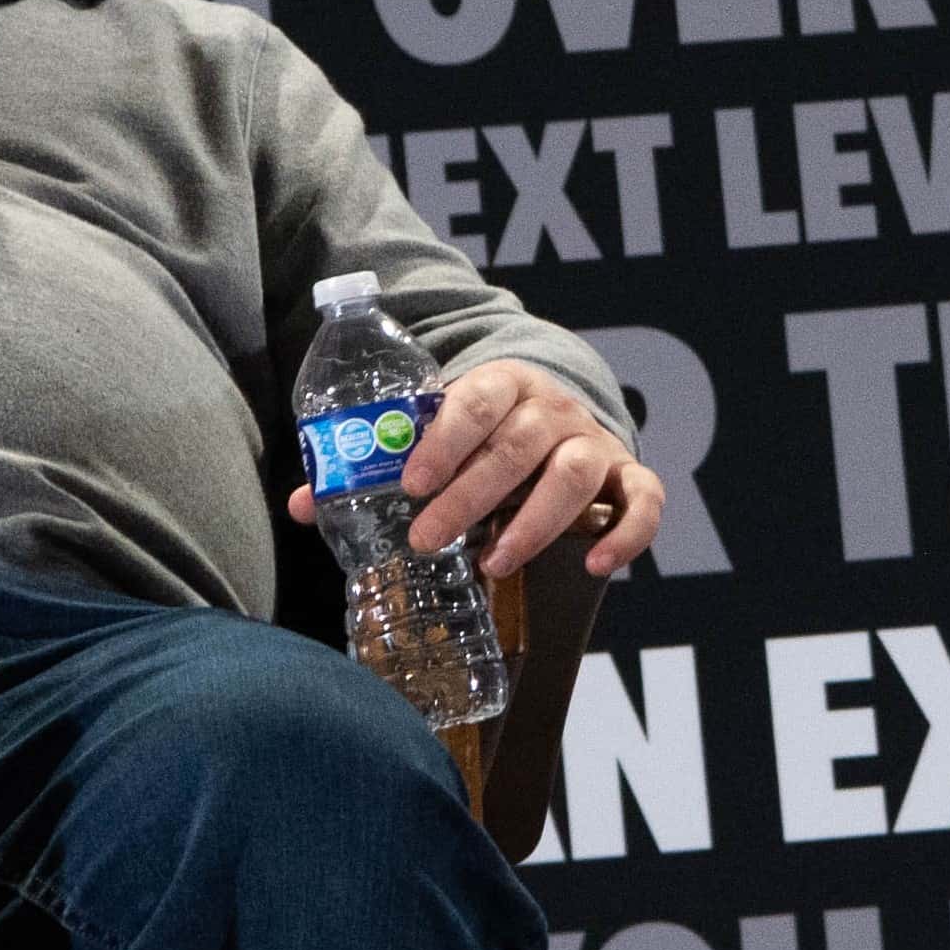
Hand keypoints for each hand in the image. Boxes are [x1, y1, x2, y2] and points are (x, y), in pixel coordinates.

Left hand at [303, 359, 657, 577]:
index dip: (446, 439)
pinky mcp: (627, 473)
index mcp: (502, 383)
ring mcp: (594, 439)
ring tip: (494, 561)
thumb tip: (305, 504)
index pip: (478, 399)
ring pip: (576, 472)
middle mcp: (552, 407)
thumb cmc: (483, 431)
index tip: (412, 483)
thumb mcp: (437, 432)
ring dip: (536, 520)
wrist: (556, 411)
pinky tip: (594, 567)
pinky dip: (627, 533)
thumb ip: (379, 464)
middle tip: (428, 539)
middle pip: (519, 445)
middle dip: (472, 495)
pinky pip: (643, 499)